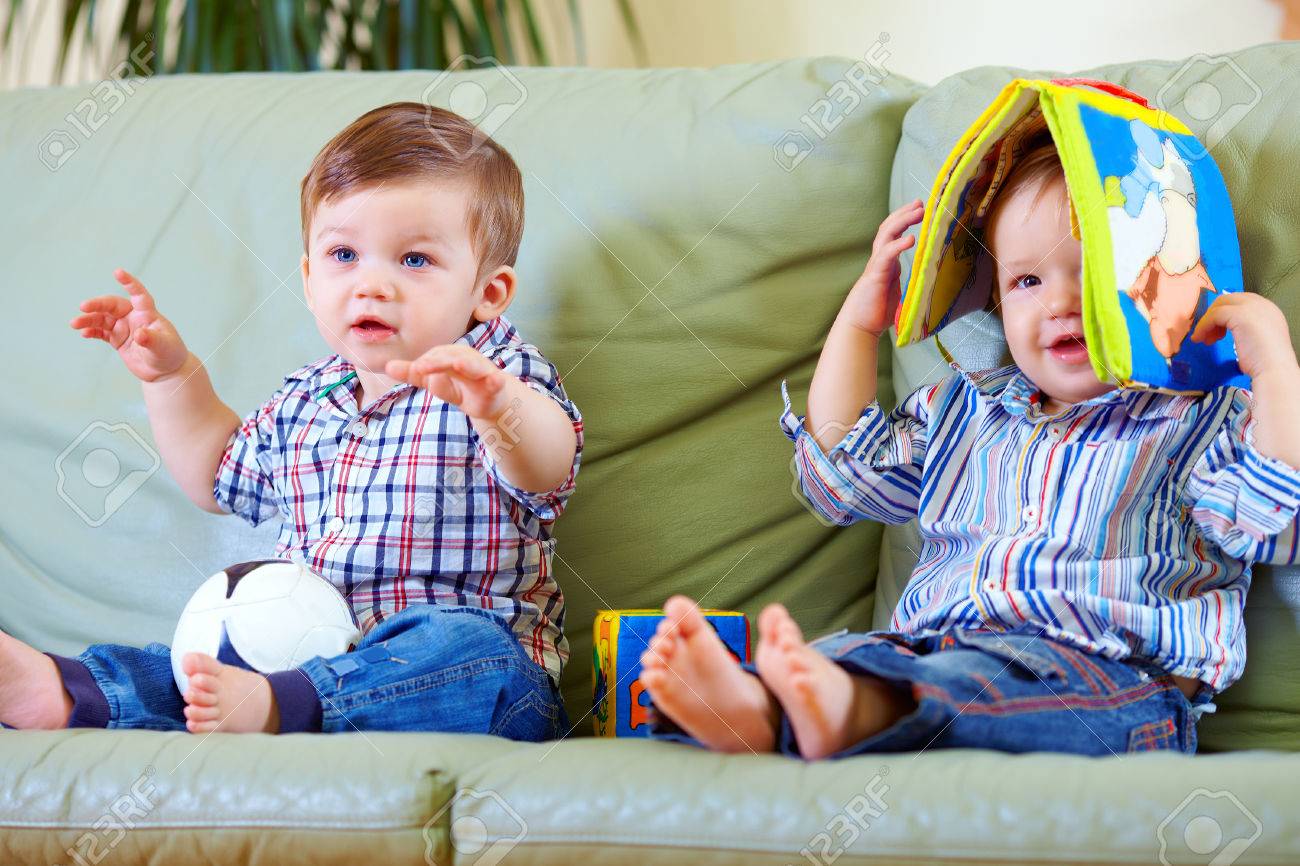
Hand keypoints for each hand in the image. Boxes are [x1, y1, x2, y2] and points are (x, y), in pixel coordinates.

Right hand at [70, 269, 189, 381]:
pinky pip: (101, 332)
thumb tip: (139, 335)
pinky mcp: (117, 339)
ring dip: (88, 319)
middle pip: (112, 305)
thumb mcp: (163, 347)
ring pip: (102, 318)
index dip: (129, 283)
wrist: (165, 370)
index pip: (138, 295)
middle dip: (97, 304)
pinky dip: (91, 331)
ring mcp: (124, 327)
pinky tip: (83, 333)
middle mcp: (133, 317)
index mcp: (147, 314)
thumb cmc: (170, 353)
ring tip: (74, 323)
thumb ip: (151, 339)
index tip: (118, 272)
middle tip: (83, 307)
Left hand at [386, 344, 512, 420]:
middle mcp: (466, 358)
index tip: (415, 370)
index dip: (426, 363)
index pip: (434, 357)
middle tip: (420, 368)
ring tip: (458, 365)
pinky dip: (496, 380)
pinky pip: (496, 381)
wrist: (488, 400)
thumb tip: (387, 366)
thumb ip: (412, 374)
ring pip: (474, 366)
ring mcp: (482, 370)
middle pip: (451, 358)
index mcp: (450, 355)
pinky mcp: (495, 384)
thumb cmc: (459, 386)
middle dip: (438, 362)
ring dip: (467, 365)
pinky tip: (495, 380)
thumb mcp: (433, 381)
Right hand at [840, 198, 923, 336]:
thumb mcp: (898, 292)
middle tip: (921, 203)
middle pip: (889, 228)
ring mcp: (876, 265)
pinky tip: (910, 239)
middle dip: (905, 213)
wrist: (859, 327)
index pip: (893, 234)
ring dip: (903, 221)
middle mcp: (880, 259)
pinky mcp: (875, 275)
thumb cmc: (877, 313)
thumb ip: (908, 282)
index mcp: (886, 262)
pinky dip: (898, 245)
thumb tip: (928, 280)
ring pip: (887, 235)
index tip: (919, 209)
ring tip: (918, 211)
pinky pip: (886, 255)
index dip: (904, 220)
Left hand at [1190, 293, 1299, 383]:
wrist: (1274, 370)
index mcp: (1268, 309)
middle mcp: (1262, 304)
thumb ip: (1246, 329)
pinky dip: (1203, 326)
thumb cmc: (1264, 363)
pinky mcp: (1240, 314)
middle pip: (1228, 300)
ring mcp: (1252, 307)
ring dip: (1208, 322)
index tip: (1217, 331)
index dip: (1224, 315)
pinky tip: (1200, 339)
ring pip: (1220, 306)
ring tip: (1206, 341)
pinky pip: (1214, 315)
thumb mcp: (1256, 339)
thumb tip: (1223, 329)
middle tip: (1208, 336)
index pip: (1240, 302)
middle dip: (1214, 316)